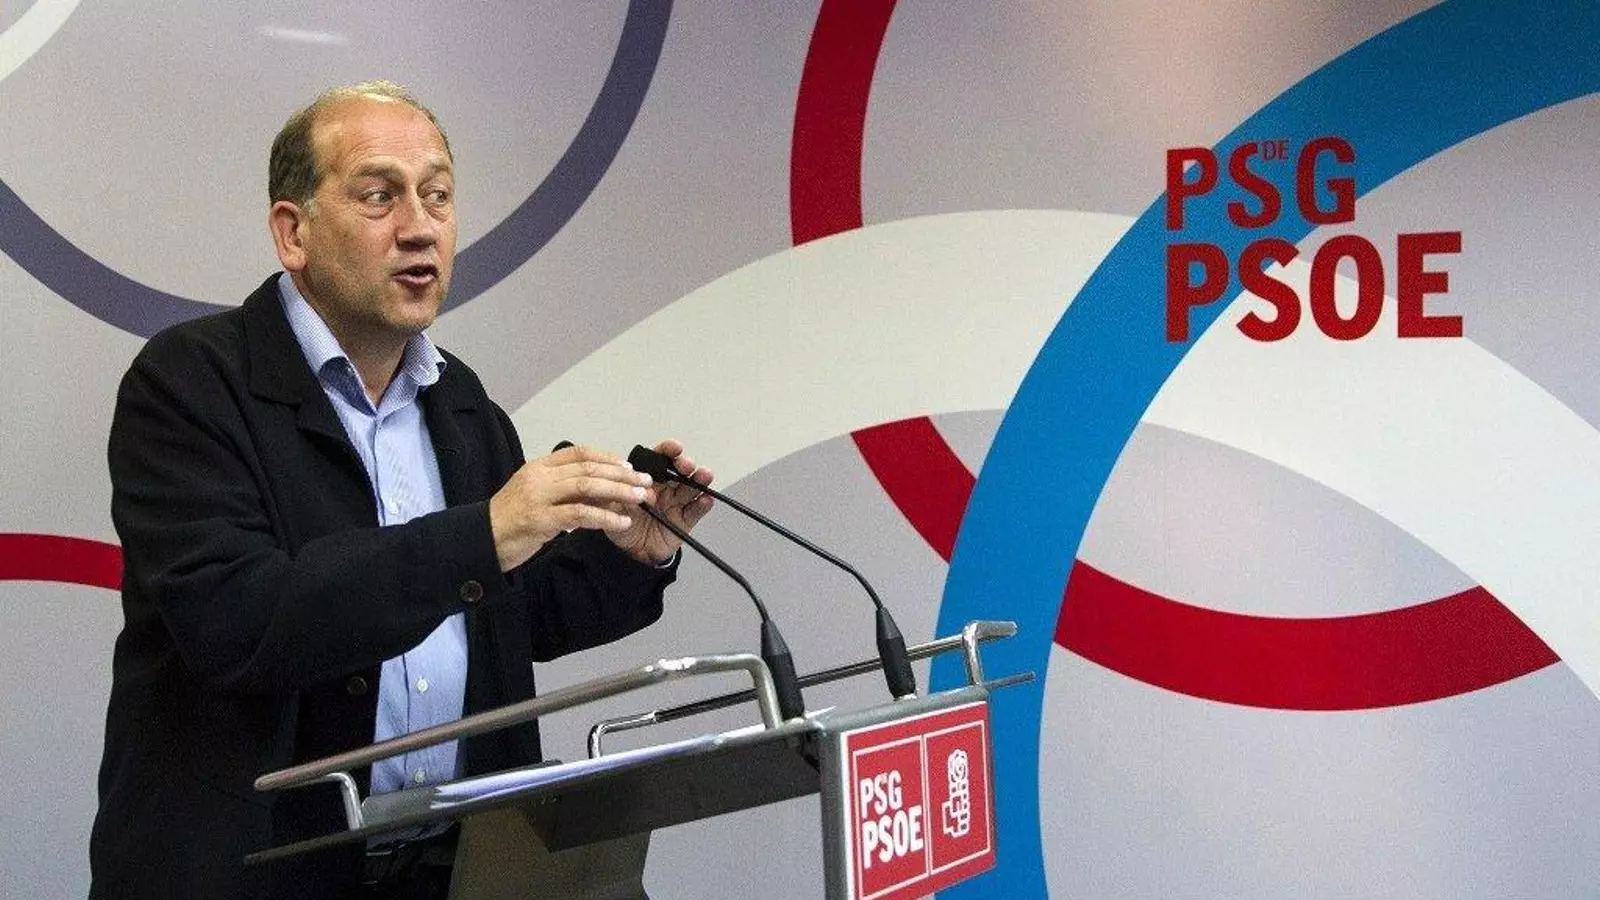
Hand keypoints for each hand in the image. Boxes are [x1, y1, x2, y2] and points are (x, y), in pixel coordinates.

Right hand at [489, 444, 656, 570]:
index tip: (628, 466)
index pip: (578, 453)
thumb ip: (564, 490)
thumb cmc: (510, 520)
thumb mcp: (536, 496)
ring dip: (618, 492)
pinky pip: (580, 514)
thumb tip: (601, 492)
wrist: (481, 541)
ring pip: (587, 487)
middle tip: (644, 482)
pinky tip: (621, 522)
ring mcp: (539, 497)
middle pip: (588, 468)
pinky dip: (605, 517)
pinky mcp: (540, 519)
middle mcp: (539, 476)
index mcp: (538, 466)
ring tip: (639, 498)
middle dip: (620, 475)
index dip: (607, 458)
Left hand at [608, 438, 713, 563]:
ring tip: (704, 475)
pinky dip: (702, 504)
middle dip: (685, 465)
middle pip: (678, 472)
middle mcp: (664, 489)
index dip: (667, 452)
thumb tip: (637, 491)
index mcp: (647, 480)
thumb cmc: (622, 526)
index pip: (658, 461)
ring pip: (691, 488)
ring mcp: (676, 504)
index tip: (674, 448)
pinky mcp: (684, 521)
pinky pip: (695, 511)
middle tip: (686, 465)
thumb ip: (624, 499)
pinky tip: (705, 499)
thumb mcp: (613, 509)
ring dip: (699, 480)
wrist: (630, 553)